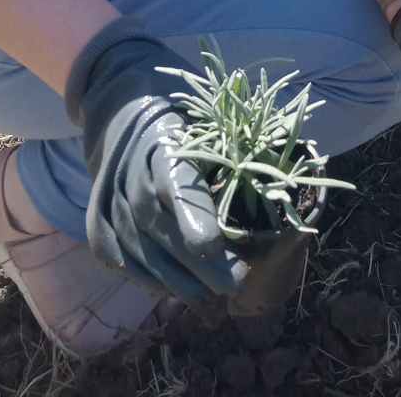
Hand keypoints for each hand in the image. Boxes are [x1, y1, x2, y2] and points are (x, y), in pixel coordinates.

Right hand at [64, 19, 245, 305]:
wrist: (122, 105)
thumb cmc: (183, 115)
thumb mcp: (209, 118)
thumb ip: (241, 147)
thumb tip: (305, 164)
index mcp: (164, 141)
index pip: (177, 185)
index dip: (194, 220)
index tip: (214, 246)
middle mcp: (130, 172)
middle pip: (163, 229)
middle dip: (199, 264)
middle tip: (235, 285)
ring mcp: (108, 198)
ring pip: (142, 252)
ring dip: (177, 280)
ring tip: (211, 296)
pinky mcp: (95, 221)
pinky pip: (121, 260)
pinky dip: (148, 279)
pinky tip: (175, 287)